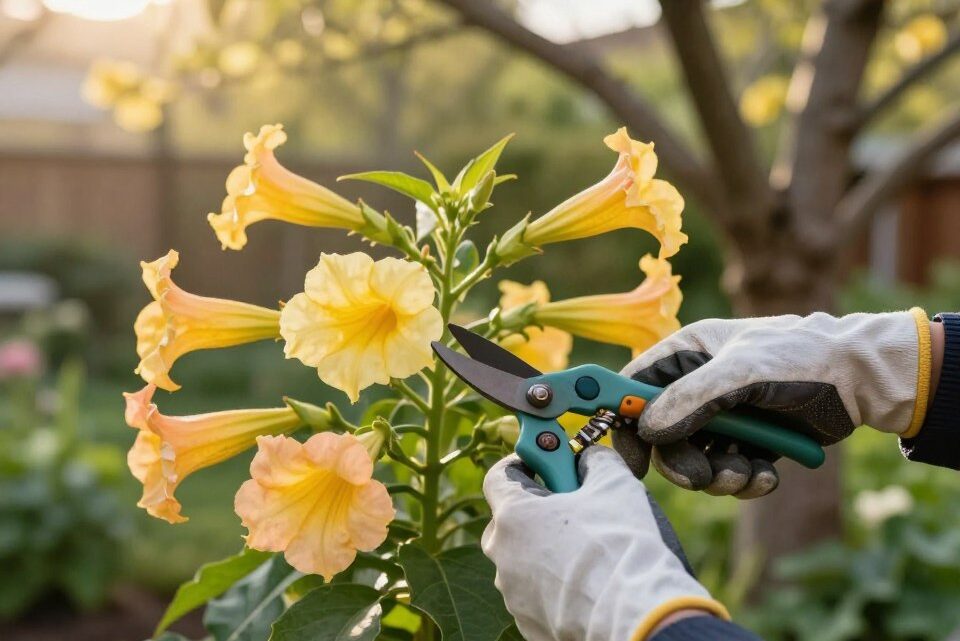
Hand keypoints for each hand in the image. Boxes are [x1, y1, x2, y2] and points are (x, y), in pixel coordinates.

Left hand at [481, 447, 727, 640]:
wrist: (637, 616)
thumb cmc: (621, 545)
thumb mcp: (615, 483)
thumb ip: (595, 460)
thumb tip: (590, 458)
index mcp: (513, 516)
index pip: (498, 476)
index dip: (521, 463)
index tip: (544, 463)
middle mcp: (503, 556)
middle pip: (507, 521)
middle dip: (534, 510)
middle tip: (570, 508)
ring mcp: (513, 594)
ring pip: (521, 561)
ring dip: (544, 550)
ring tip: (585, 552)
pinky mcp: (528, 623)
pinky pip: (534, 594)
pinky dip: (552, 585)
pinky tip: (586, 584)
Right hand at [615, 311, 928, 497]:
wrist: (862, 381)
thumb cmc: (801, 358)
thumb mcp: (742, 372)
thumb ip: (691, 398)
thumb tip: (648, 429)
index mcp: (688, 354)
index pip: (636, 387)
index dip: (626, 421)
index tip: (631, 459)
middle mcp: (699, 385)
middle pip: (663, 435)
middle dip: (682, 461)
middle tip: (702, 477)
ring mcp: (724, 415)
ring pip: (695, 459)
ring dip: (718, 476)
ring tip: (747, 473)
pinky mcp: (749, 441)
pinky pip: (728, 470)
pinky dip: (745, 481)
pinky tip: (768, 475)